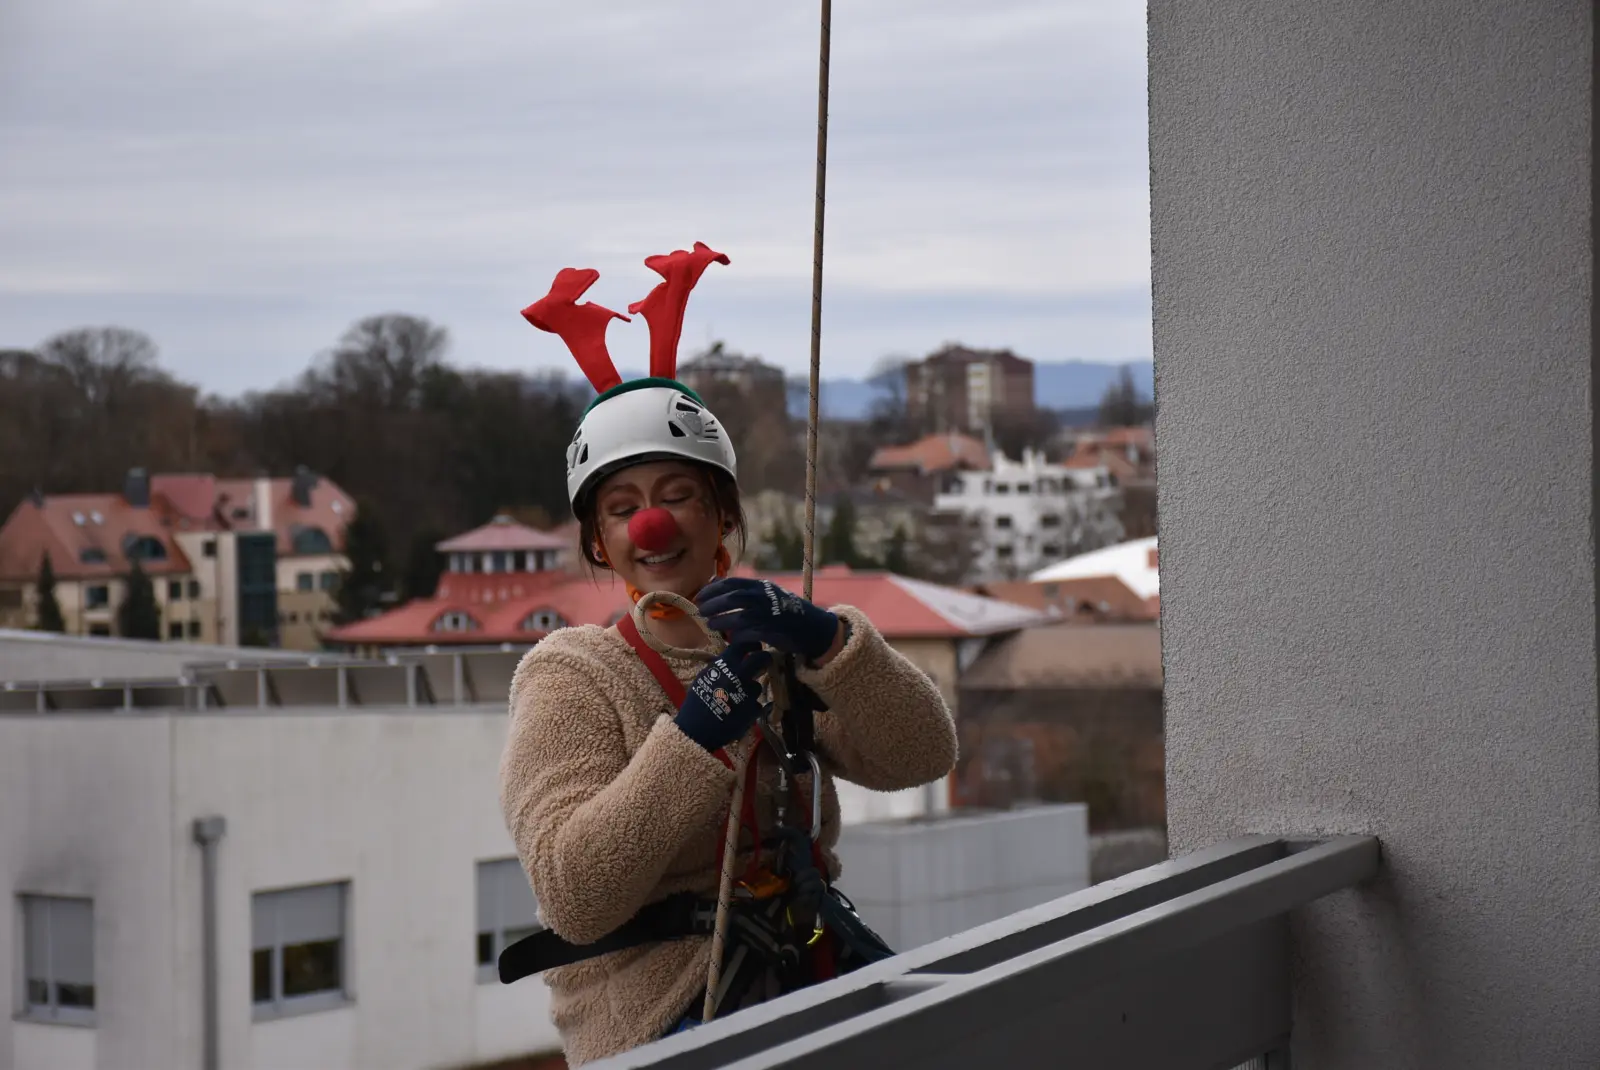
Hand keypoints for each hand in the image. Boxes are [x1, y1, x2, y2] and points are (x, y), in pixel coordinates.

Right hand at [673, 641, 771, 752]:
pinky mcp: (754, 710)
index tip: (755, 646)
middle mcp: (739, 675)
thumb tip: (731, 660)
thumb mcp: (704, 678)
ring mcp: (748, 693)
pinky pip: (756, 705)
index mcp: (724, 665)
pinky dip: (749, 708)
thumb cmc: (696, 703)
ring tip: (737, 700)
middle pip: (761, 659)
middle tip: (763, 663)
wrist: (697, 731)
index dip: (751, 644)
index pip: (743, 645)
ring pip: (757, 686)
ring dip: (750, 691)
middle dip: (764, 660)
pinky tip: (738, 714)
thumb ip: (719, 667)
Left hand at [695, 577, 839, 663]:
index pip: (732, 583)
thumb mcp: (766, 593)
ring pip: (738, 616)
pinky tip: (730, 638)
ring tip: (711, 625)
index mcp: (762, 586)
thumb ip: (743, 589)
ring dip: (721, 621)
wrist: (813, 627)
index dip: (712, 590)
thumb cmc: (785, 610)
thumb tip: (714, 581)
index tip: (699, 597)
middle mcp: (764, 597)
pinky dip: (736, 636)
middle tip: (701, 612)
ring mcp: (768, 615)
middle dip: (713, 605)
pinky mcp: (771, 632)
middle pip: (732, 598)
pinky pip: (748, 634)